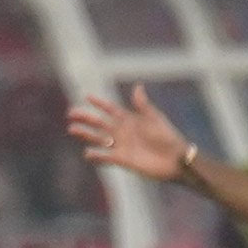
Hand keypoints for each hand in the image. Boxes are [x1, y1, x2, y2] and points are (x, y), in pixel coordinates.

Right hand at [67, 84, 192, 182]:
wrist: (176, 160)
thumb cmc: (168, 138)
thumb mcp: (155, 119)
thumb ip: (143, 105)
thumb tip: (137, 87)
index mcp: (130, 119)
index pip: (110, 109)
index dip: (99, 103)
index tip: (87, 96)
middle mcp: (123, 132)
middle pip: (99, 123)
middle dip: (86, 117)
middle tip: (71, 113)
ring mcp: (122, 146)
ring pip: (98, 138)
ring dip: (86, 134)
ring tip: (72, 129)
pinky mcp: (123, 160)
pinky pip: (106, 157)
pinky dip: (97, 155)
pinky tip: (87, 153)